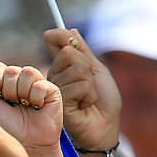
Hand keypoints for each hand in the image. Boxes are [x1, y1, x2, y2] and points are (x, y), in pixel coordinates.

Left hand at [0, 61, 62, 154]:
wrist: (25, 142)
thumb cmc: (6, 126)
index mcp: (5, 81)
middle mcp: (21, 80)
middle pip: (11, 70)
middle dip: (7, 90)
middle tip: (12, 104)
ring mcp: (37, 84)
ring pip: (27, 72)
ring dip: (21, 92)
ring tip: (24, 105)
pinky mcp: (52, 90)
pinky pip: (40, 83)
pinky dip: (35, 97)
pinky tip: (37, 107)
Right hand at [43, 29, 121, 154]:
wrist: (103, 127)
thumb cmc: (102, 102)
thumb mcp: (95, 69)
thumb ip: (81, 49)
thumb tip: (65, 29)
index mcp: (61, 66)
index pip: (59, 40)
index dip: (65, 40)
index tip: (75, 51)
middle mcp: (53, 75)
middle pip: (70, 53)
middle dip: (87, 69)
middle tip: (89, 86)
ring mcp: (52, 88)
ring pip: (76, 69)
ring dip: (89, 86)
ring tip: (87, 99)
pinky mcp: (56, 100)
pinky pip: (78, 85)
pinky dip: (88, 95)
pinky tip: (84, 106)